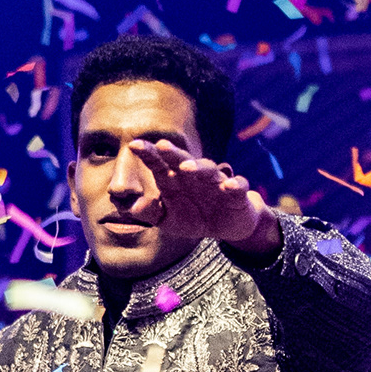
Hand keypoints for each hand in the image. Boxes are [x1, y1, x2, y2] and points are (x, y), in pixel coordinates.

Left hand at [127, 141, 279, 257]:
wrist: (227, 227)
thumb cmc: (193, 218)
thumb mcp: (169, 220)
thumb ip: (151, 213)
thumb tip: (132, 209)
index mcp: (175, 181)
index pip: (160, 164)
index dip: (148, 154)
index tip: (133, 145)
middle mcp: (195, 176)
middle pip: (183, 161)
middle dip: (173, 153)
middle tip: (161, 145)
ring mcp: (216, 182)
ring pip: (208, 169)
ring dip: (198, 167)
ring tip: (186, 168)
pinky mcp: (237, 194)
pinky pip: (238, 186)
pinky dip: (235, 184)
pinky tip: (228, 186)